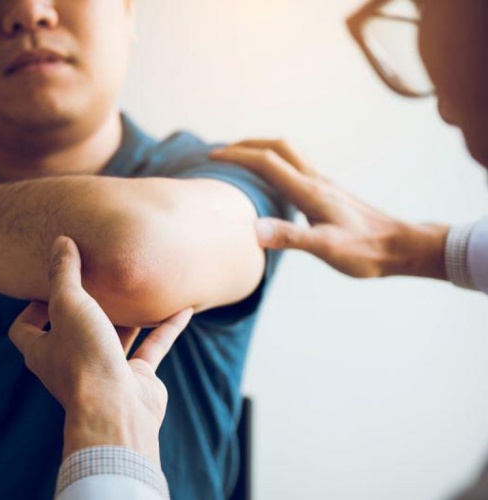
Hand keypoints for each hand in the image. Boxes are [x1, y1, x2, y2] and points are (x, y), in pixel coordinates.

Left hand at [9, 236, 192, 463]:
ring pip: (115, 338)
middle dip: (87, 306)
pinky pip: (153, 348)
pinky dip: (166, 328)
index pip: (24, 329)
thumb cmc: (85, 358)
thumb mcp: (69, 305)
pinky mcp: (136, 379)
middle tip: (100, 278)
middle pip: (73, 330)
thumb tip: (59, 241)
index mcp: (44, 351)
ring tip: (138, 290)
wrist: (117, 410)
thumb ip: (64, 273)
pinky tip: (183, 309)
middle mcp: (71, 363)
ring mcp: (105, 372)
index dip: (31, 307)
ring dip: (127, 316)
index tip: (49, 286)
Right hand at [211, 139, 448, 279]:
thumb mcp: (326, 247)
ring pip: (288, 153)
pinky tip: (273, 181)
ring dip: (262, 149)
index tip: (213, 157)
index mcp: (310, 191)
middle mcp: (316, 181)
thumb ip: (289, 237)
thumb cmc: (365, 250)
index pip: (267, 162)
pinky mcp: (328, 193)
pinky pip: (296, 166)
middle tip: (222, 152)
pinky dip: (276, 163)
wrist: (400, 246)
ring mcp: (323, 184)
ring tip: (241, 159)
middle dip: (247, 144)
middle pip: (278, 147)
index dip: (237, 156)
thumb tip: (252, 228)